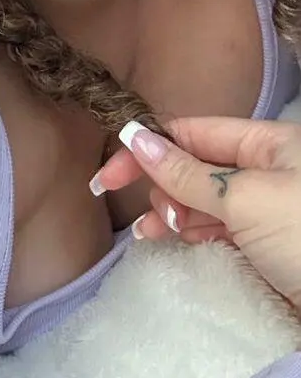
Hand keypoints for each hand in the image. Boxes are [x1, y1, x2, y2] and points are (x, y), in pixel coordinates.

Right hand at [90, 116, 300, 313]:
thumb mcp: (244, 199)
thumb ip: (187, 171)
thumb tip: (134, 136)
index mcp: (269, 142)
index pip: (193, 132)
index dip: (147, 147)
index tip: (108, 175)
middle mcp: (267, 170)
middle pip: (195, 165)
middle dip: (164, 184)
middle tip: (156, 214)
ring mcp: (266, 209)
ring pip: (203, 200)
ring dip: (174, 212)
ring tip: (157, 233)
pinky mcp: (266, 245)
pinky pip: (217, 228)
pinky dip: (192, 232)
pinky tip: (172, 239)